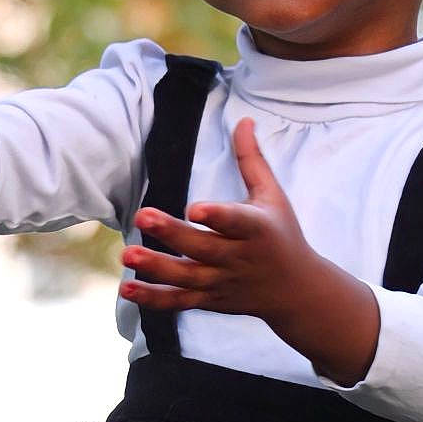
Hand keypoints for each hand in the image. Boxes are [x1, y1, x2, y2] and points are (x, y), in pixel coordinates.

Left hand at [120, 116, 380, 382]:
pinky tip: (127, 287)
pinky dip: (154, 298)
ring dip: (156, 267)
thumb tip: (243, 120)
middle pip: (203, 248)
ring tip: (126, 253)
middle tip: (140, 215)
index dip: (217, 216)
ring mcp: (222, 282)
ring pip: (187, 277)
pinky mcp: (210, 300)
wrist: (296, 290)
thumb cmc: (282, 235)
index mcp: (257, 230)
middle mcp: (238, 258)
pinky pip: (180, 301)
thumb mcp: (273, 196)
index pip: (237, 222)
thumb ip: (252, 160)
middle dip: (172, 233)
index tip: (195, 208)